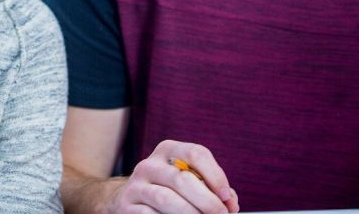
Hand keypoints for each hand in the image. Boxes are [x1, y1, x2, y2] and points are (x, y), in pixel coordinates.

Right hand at [108, 140, 237, 213]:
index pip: (195, 154)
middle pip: (182, 179)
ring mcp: (136, 186)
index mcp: (168, 151)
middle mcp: (149, 165)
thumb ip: (211, 187)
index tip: (227, 196)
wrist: (130, 201)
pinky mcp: (127, 206)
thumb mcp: (188, 181)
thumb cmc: (169, 191)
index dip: (216, 176)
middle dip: (207, 201)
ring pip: (166, 199)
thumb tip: (230, 202)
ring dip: (191, 213)